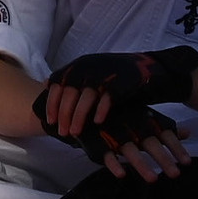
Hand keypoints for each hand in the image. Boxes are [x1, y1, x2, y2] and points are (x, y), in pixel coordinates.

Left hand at [43, 46, 197, 139]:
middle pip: (68, 93)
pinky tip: (97, 123)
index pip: (56, 84)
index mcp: (78, 65)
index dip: (51, 103)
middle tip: (61, 132)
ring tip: (74, 133)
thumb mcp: (91, 74)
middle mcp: (87, 67)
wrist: (150, 69)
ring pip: (85, 97)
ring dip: (78, 117)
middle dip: (63, 115)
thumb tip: (47, 89)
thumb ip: (72, 81)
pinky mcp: (120, 81)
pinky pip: (107, 98)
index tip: (49, 121)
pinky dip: (100, 110)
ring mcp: (103, 73)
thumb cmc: (116, 77)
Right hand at [43, 85, 192, 178]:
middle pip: (149, 143)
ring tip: (153, 179)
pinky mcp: (96, 140)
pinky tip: (122, 174)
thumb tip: (189, 133)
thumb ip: (163, 126)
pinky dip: (113, 163)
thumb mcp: (142, 115)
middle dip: (163, 159)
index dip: (176, 148)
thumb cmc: (119, 112)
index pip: (163, 134)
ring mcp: (112, 133)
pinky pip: (105, 153)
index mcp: (142, 119)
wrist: (82, 104)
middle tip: (175, 174)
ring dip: (141, 164)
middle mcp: (130, 126)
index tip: (187, 163)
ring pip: (129, 150)